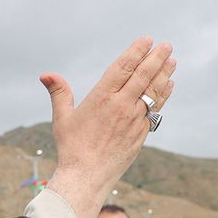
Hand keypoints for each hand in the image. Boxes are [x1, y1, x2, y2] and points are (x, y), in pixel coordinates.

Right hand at [40, 38, 175, 217]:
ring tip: (172, 61)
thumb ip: (59, 92)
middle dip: (156, 59)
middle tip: (167, 46)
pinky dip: (162, 96)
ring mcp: (133, 120)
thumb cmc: (72, 148)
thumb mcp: (62, 118)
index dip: (136, 52)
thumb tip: (46, 74)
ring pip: (152, 92)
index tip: (147, 40)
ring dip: (164, 75)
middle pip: (143, 76)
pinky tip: (168, 86)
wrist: (87, 177)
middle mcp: (120, 106)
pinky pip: (155, 110)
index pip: (123, 68)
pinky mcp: (141, 134)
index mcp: (101, 98)